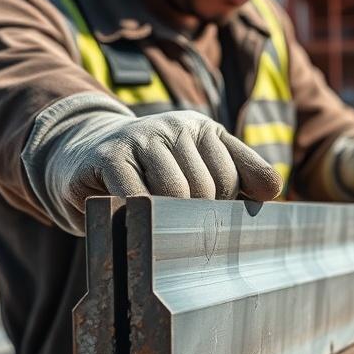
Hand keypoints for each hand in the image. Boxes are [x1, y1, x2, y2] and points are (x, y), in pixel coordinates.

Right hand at [36, 108, 281, 234]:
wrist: (80, 153)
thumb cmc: (148, 171)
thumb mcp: (195, 165)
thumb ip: (239, 174)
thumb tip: (273, 192)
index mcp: (204, 129)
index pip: (236, 177)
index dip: (226, 208)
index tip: (210, 221)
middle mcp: (176, 125)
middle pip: (208, 189)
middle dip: (195, 218)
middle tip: (174, 227)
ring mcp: (141, 137)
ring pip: (176, 194)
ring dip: (167, 220)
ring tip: (155, 225)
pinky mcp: (110, 155)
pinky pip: (138, 197)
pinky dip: (140, 218)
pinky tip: (133, 220)